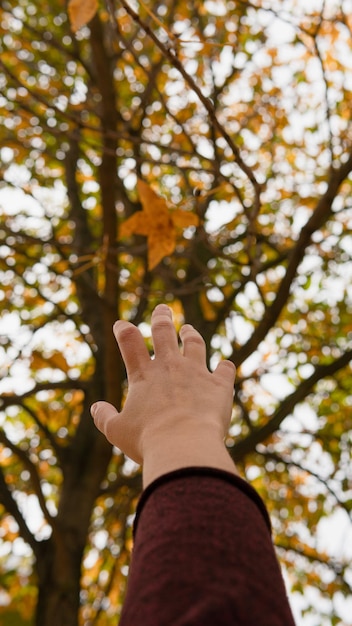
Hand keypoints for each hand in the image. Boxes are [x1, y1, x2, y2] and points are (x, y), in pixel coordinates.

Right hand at [91, 304, 237, 485]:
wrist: (184, 446)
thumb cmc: (147, 441)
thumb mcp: (117, 431)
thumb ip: (104, 418)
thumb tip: (96, 408)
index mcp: (143, 375)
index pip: (129, 342)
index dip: (124, 330)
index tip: (121, 324)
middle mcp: (170, 367)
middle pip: (164, 332)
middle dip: (162, 318)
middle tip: (163, 309)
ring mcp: (196, 373)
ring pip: (195, 344)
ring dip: (191, 335)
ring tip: (188, 329)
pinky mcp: (219, 385)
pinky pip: (225, 370)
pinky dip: (225, 367)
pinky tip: (226, 366)